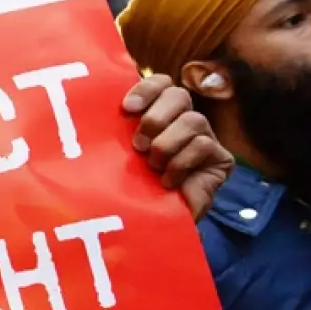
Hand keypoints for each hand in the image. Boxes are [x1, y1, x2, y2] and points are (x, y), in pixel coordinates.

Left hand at [122, 75, 232, 221]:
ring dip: (167, 144)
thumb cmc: (129, 190)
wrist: (152, 226)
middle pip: (179, 95)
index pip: (161, 83)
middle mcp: (183, 121)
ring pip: (194, 120)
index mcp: (158, 113)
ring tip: (153, 166)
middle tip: (138, 145)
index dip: (146, 89)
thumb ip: (112, 132)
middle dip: (156, 118)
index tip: (127, 108)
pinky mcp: (221, 159)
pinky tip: (167, 181)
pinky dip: (181, 162)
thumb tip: (89, 106)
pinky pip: (204, 145)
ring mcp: (205, 138)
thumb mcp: (116, 157)